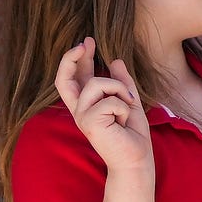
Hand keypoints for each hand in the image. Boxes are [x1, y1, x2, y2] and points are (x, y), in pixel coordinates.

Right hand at [54, 39, 152, 174]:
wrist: (137, 160)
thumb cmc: (133, 135)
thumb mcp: (130, 102)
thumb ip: (122, 83)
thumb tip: (115, 60)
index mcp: (87, 105)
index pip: (74, 78)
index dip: (76, 59)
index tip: (86, 42)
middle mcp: (79, 110)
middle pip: (64, 78)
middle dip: (72, 57)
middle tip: (87, 41)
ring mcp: (81, 116)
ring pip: (97, 83)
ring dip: (120, 89)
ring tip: (129, 105)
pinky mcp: (88, 122)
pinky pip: (110, 100)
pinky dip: (124, 106)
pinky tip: (124, 122)